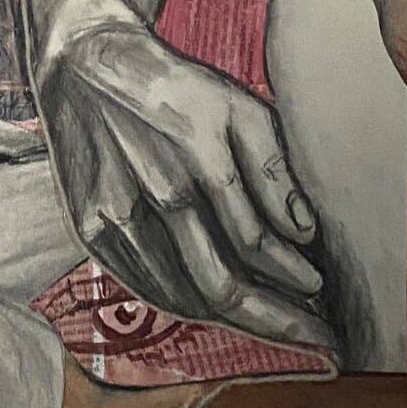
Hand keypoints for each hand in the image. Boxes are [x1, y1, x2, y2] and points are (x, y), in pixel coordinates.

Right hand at [37, 20, 336, 357]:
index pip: (255, 243)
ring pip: (183, 297)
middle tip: (314, 339)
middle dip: (275, 321)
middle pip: (219, 284)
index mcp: (198, 153)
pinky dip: (189, 306)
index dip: (293, 277)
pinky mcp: (90, 232)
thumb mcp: (237, 105)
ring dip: (234, 321)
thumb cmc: (173, 88)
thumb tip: (304, 233)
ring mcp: (115, 216)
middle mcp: (154, 190)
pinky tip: (220, 311)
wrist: (86, 68)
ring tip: (274, 327)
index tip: (320, 293)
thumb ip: (273, 169)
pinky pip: (147, 288)